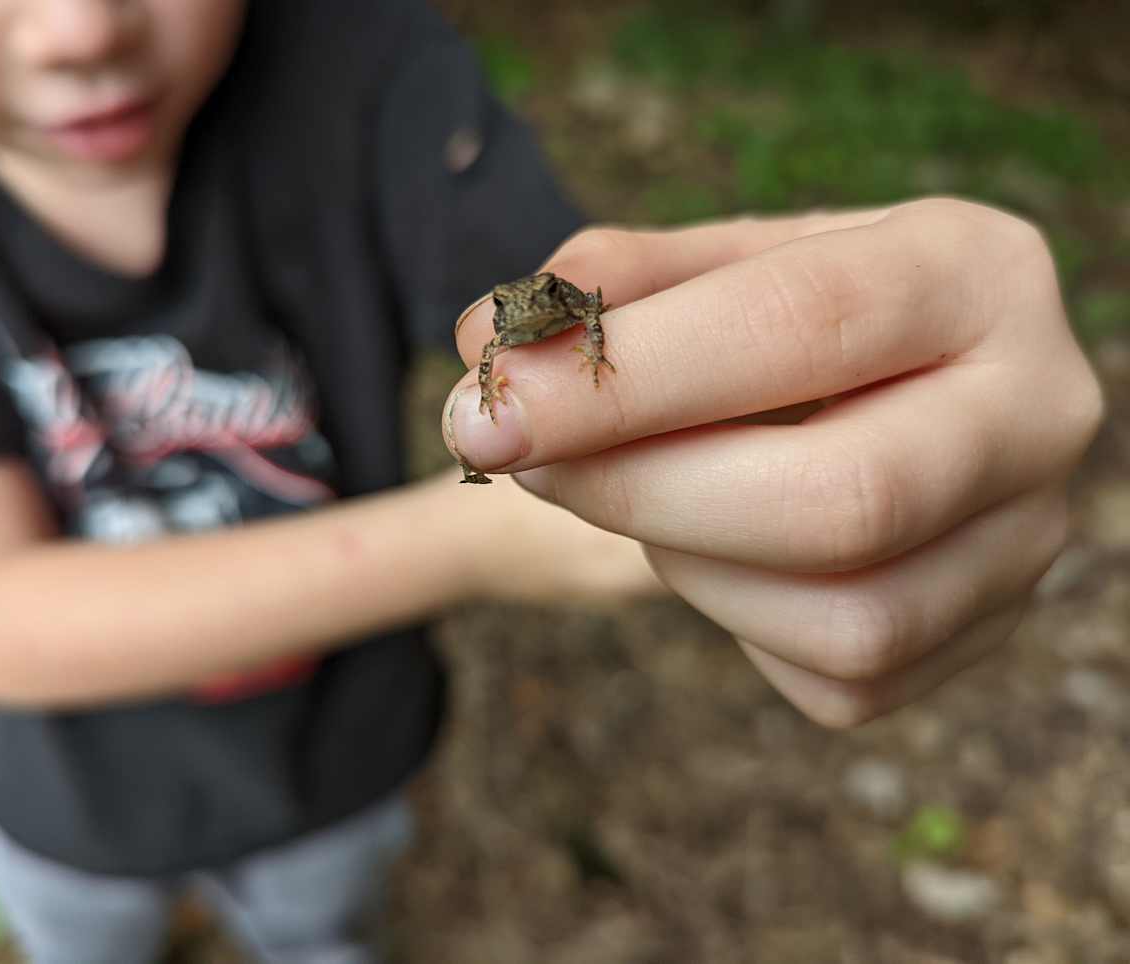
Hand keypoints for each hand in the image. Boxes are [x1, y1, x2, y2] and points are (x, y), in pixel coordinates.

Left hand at [444, 198, 1102, 726]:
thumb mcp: (712, 271)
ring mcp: (1027, 540)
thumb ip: (608, 287)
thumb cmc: (780, 320)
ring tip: (646, 493)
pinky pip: (837, 679)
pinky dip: (737, 620)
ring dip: (691, 563)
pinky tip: (719, 551)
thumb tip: (486, 339)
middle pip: (840, 501)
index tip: (492, 406)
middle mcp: (1039, 410)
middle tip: (521, 463)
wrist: (884, 389)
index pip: (801, 325)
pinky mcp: (984, 635)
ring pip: (845, 618)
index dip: (631, 377)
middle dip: (642, 493)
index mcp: (972, 271)